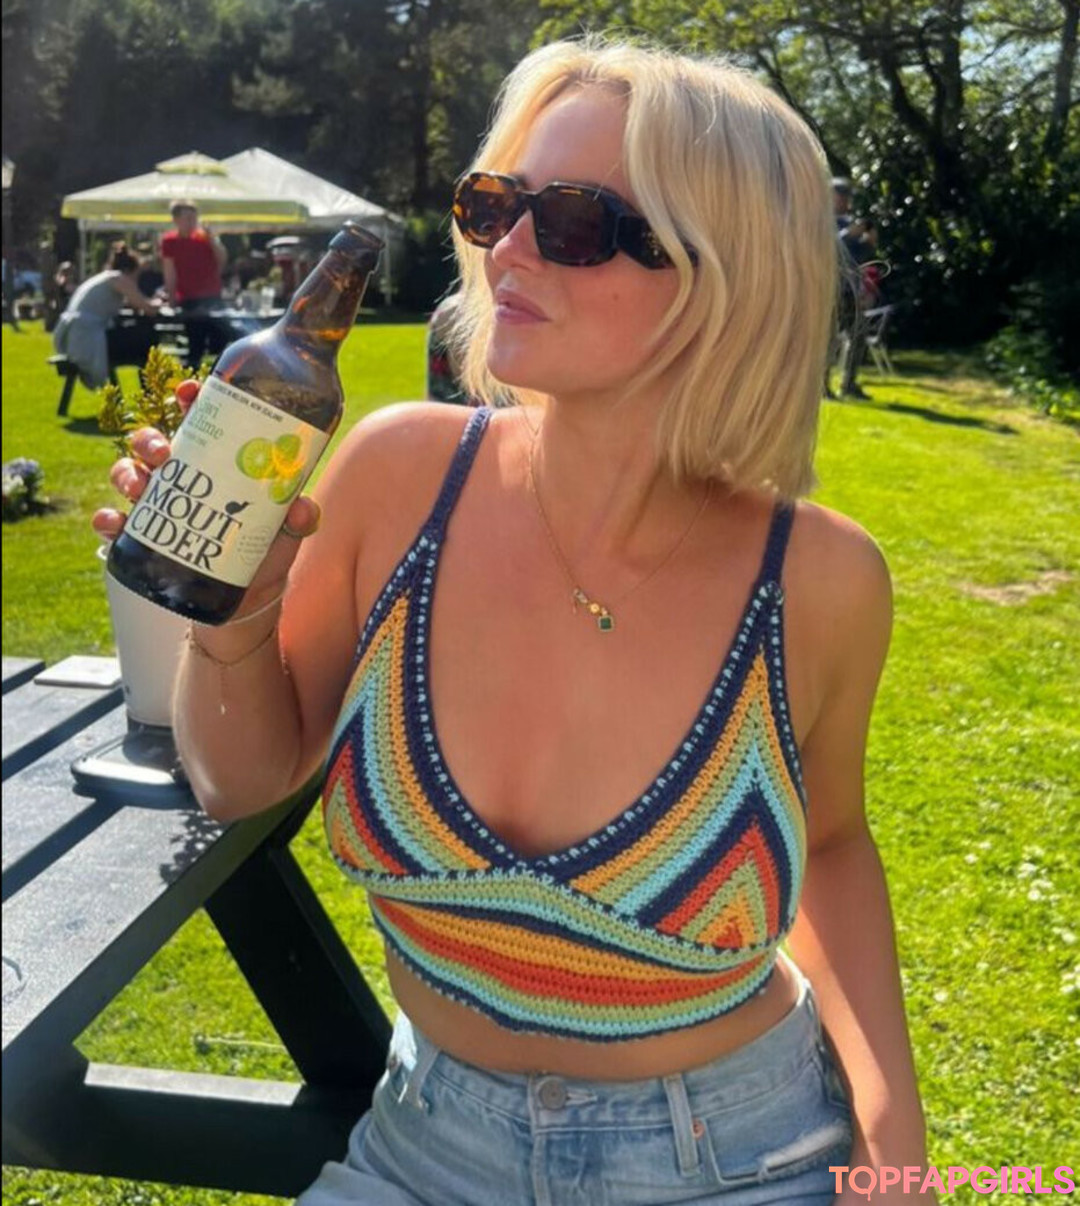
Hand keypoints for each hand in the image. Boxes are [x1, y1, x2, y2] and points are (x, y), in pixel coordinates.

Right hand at [92, 379, 320, 616]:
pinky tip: (115, 522)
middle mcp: (180, 479)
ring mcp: (158, 506)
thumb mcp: (287, 531)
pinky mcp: (143, 539)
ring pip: (127, 474)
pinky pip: (113, 523)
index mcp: (214, 464)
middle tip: (163, 453)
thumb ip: (299, 517)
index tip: (188, 392)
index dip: (189, 401)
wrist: (248, 600)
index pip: (198, 422)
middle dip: (150, 440)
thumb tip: (301, 508)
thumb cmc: (266, 552)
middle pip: (153, 444)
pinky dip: (107, 519)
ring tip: (139, 486)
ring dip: (126, 473)